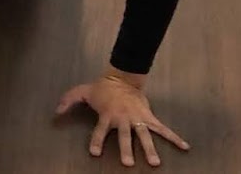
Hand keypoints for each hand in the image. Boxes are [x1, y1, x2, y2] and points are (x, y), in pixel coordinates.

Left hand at [57, 73, 188, 167]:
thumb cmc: (102, 89)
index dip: (97, 141)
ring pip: (144, 136)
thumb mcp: (82, 92)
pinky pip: (162, 129)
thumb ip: (68, 100)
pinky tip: (185, 147)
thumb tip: (56, 111)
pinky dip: (174, 137)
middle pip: (124, 136)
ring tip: (154, 163)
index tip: (95, 152)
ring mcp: (137, 119)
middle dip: (126, 149)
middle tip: (128, 163)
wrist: (122, 77)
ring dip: (149, 149)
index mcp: (107, 115)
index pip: (100, 130)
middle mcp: (122, 119)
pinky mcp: (148, 117)